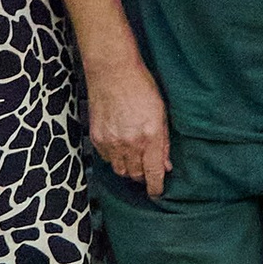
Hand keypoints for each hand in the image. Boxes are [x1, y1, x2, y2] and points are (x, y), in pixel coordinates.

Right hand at [85, 53, 171, 192]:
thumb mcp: (161, 113)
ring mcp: (111, 141)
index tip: (157, 192)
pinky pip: (106, 158)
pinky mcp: (97, 137)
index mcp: (150, 137)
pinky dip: (114, 157)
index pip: (153, 174)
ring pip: (120, 170)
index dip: (156, 188)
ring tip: (134, 157)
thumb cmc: (141, 87)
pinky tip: (120, 145)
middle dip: (143, 176)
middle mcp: (130, 143)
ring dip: (129, 168)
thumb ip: (164, 142)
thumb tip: (166, 165)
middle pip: (135, 175)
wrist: (112, 71)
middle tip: (147, 169)